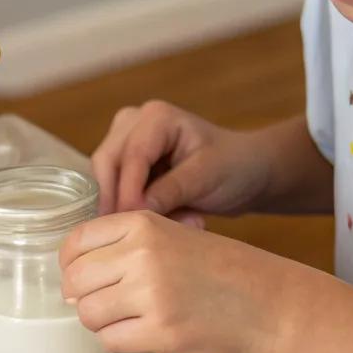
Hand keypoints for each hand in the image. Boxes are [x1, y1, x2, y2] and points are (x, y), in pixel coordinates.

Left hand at [60, 209, 281, 352]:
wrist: (267, 299)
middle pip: (75, 280)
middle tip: (105, 303)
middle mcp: (141, 254)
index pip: (75, 243)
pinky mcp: (160, 330)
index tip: (81, 278)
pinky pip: (110, 340)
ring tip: (126, 318)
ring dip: (100, 321)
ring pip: (87, 313)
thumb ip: (122, 247)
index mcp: (142, 224)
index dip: (70, 265)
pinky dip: (118, 340)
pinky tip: (140, 331)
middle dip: (81, 296)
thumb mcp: (171, 235)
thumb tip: (70, 279)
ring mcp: (150, 294)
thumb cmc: (218, 268)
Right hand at [92, 100, 270, 218]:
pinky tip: (170, 221)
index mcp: (156, 118)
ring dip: (130, 208)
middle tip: (134, 234)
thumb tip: (133, 211)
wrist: (246, 174)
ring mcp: (126, 143)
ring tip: (171, 224)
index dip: (128, 192)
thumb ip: (169, 192)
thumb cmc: (233, 167)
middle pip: (107, 164)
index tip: (131, 223)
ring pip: (106, 180)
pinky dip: (136, 210)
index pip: (131, 156)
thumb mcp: (206, 178)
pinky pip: (117, 191)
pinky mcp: (127, 166)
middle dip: (120, 201)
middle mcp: (133, 123)